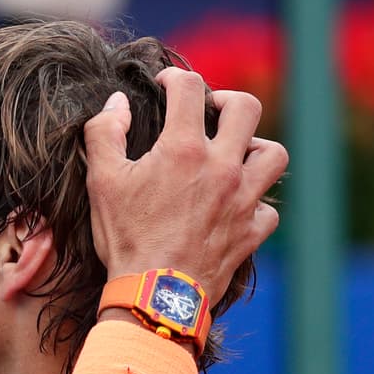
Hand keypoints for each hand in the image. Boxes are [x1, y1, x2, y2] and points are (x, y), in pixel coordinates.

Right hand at [83, 68, 287, 301]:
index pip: (190, 88)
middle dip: (226, 100)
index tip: (165, 83)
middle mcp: (221, 167)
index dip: (175, 78)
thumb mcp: (101, 181)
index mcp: (183, 150)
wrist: (154, 295)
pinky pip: (268, 208)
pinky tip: (236, 205)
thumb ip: (104, 132)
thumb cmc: (126, 237)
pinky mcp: (251, 232)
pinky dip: (255, 202)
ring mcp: (243, 200)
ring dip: (254, 147)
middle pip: (247, 108)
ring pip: (273, 154)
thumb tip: (116, 103)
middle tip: (208, 110)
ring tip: (233, 154)